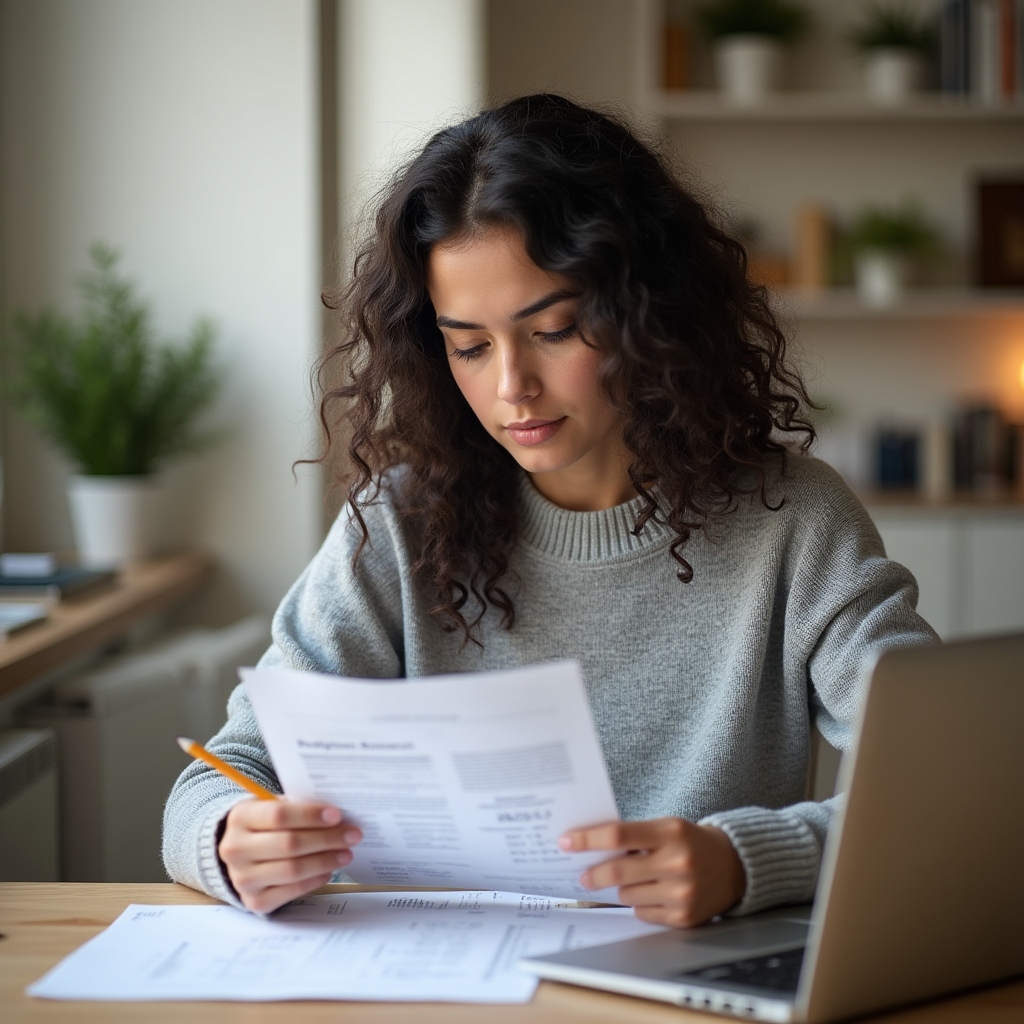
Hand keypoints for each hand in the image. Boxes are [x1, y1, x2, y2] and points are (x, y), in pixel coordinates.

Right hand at [218, 799, 361, 913]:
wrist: (239, 854)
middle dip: (326, 839)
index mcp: (240, 817)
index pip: (279, 815)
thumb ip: (297, 807)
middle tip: (352, 835)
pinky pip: (291, 891)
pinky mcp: (254, 901)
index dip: (310, 815)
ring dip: (325, 860)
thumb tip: (336, 814)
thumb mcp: (271, 807)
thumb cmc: (264, 824)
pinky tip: (329, 870)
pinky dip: (314, 880)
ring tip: (346, 853)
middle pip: (289, 844)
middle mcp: (236, 849)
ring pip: (293, 870)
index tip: (337, 815)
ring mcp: (243, 878)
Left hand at [559, 818, 745, 927]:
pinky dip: (641, 904)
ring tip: (639, 879)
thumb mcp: (667, 827)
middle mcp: (677, 863)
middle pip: (618, 870)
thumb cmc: (691, 842)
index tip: (566, 842)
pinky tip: (655, 893)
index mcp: (670, 832)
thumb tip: (590, 848)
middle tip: (582, 876)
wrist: (735, 866)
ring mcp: (681, 893)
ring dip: (623, 889)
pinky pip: (642, 913)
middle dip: (594, 874)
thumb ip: (634, 835)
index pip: (618, 834)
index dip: (588, 839)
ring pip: (627, 896)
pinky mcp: (684, 918)